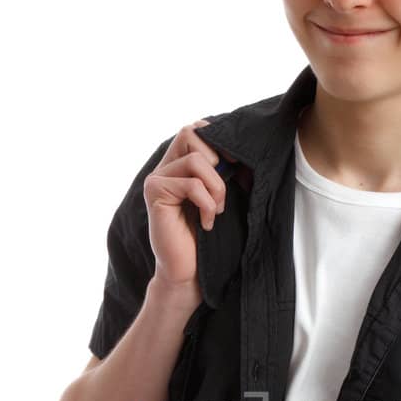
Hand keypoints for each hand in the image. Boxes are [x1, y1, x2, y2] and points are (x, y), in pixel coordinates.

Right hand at [144, 119, 237, 288]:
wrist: (189, 272)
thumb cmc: (207, 237)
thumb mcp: (221, 196)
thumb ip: (224, 171)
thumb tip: (245, 149)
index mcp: (179, 163)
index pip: (196, 129)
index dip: (218, 142)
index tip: (236, 167)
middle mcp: (165, 166)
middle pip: (192, 132)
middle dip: (217, 162)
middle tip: (222, 193)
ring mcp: (156, 178)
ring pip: (196, 159)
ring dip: (216, 187)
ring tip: (215, 210)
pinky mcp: (154, 192)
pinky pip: (191, 184)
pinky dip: (207, 204)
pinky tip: (206, 223)